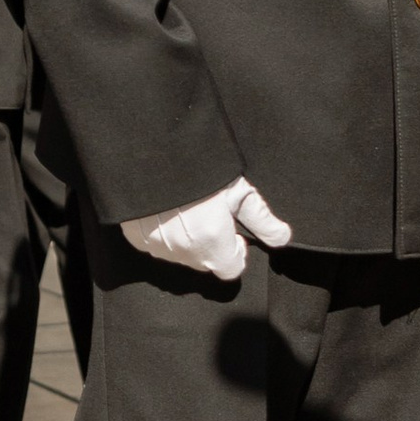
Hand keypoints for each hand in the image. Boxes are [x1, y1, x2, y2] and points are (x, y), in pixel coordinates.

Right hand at [122, 179, 292, 282]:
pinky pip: (156, 245)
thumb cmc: (198, 167)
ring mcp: (157, 247)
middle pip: (206, 262)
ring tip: (185, 209)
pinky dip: (162, 234)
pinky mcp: (136, 238)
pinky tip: (165, 210)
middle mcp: (184, 251)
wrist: (149, 151)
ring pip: (180, 255)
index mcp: (213, 242)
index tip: (233, 232)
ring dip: (187, 241)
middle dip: (212, 245)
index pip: (231, 269)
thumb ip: (261, 218)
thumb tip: (283, 238)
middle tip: (209, 214)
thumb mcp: (237, 188)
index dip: (236, 252)